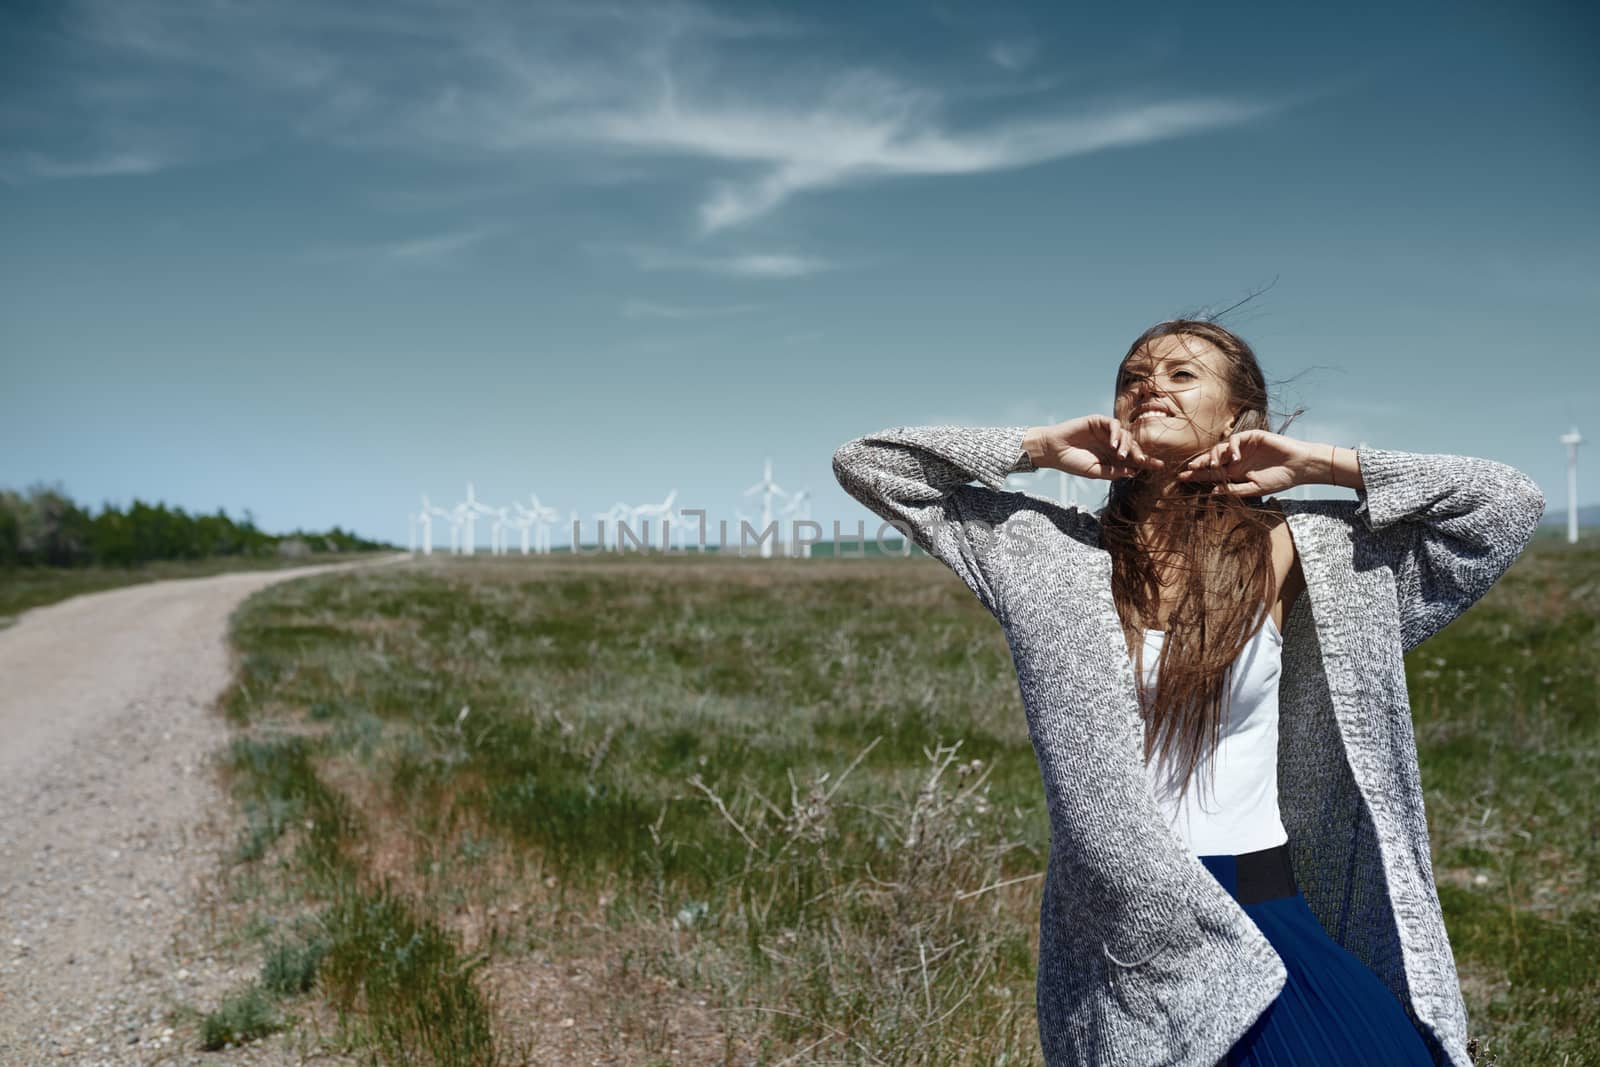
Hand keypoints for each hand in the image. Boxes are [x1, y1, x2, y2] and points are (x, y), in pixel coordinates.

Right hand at [1027, 415, 1166, 480]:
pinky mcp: (1098, 421)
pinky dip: (1116, 433)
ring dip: (1127, 445)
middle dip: (1139, 454)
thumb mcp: (1094, 472)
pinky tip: (1113, 443)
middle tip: (1141, 460)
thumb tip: (1132, 472)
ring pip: (1126, 435)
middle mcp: (1111, 444)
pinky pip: (1113, 424)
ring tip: (1120, 455)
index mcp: (1112, 458)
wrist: (1053, 451)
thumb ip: (1112, 472)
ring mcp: (1105, 432)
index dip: (1147, 462)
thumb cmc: (1071, 463)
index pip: (1133, 459)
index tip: (1161, 466)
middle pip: (1133, 446)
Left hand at [1176, 429, 1308, 495]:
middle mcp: (1236, 459)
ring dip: (1213, 456)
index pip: (1212, 473)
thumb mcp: (1254, 489)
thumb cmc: (1279, 480)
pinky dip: (1231, 447)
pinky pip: (1234, 439)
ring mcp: (1243, 447)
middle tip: (1189, 470)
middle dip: (1199, 464)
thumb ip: (1234, 490)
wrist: (1299, 467)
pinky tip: (1235, 457)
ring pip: (1220, 448)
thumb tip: (1212, 491)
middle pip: (1212, 459)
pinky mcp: (1251, 436)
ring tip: (1213, 466)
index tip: (1181, 478)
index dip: (1197, 475)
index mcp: (1235, 472)